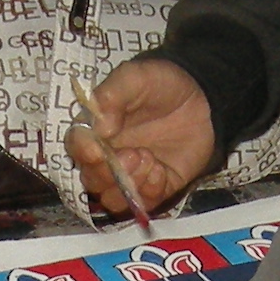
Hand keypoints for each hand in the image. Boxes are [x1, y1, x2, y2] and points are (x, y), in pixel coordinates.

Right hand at [64, 58, 218, 225]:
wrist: (203, 97)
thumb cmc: (162, 84)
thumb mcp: (136, 76)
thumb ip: (113, 95)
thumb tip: (99, 127)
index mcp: (96, 129)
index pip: (76, 147)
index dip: (83, 152)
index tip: (98, 149)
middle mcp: (108, 156)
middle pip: (91, 180)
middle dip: (108, 173)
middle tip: (134, 154)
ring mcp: (131, 175)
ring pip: (112, 199)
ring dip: (127, 187)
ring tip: (149, 161)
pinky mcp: (155, 188)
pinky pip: (143, 204)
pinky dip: (150, 192)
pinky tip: (161, 171)